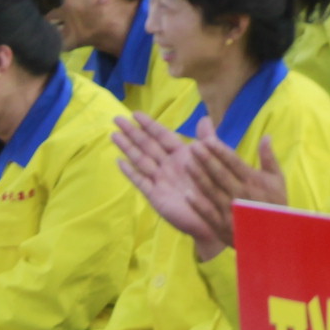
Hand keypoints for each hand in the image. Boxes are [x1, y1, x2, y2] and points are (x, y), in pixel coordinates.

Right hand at [113, 113, 235, 263]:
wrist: (214, 216)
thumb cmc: (215, 188)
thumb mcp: (213, 160)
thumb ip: (208, 140)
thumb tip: (204, 117)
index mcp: (181, 155)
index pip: (161, 136)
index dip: (149, 125)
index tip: (135, 113)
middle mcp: (168, 165)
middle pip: (147, 145)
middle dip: (132, 132)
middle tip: (116, 119)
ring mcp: (160, 180)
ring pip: (140, 160)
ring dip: (127, 148)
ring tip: (114, 136)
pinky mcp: (156, 196)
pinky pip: (140, 181)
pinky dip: (130, 172)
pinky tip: (119, 162)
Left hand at [175, 130, 287, 258]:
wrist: (275, 237)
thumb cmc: (275, 204)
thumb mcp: (277, 179)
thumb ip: (269, 158)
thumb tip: (266, 136)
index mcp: (253, 181)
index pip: (233, 162)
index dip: (219, 150)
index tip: (207, 140)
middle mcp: (240, 194)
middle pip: (220, 174)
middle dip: (206, 159)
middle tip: (193, 147)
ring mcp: (231, 210)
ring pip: (212, 191)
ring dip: (199, 177)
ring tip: (187, 164)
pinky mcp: (223, 226)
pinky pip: (209, 214)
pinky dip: (198, 205)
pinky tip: (187, 194)